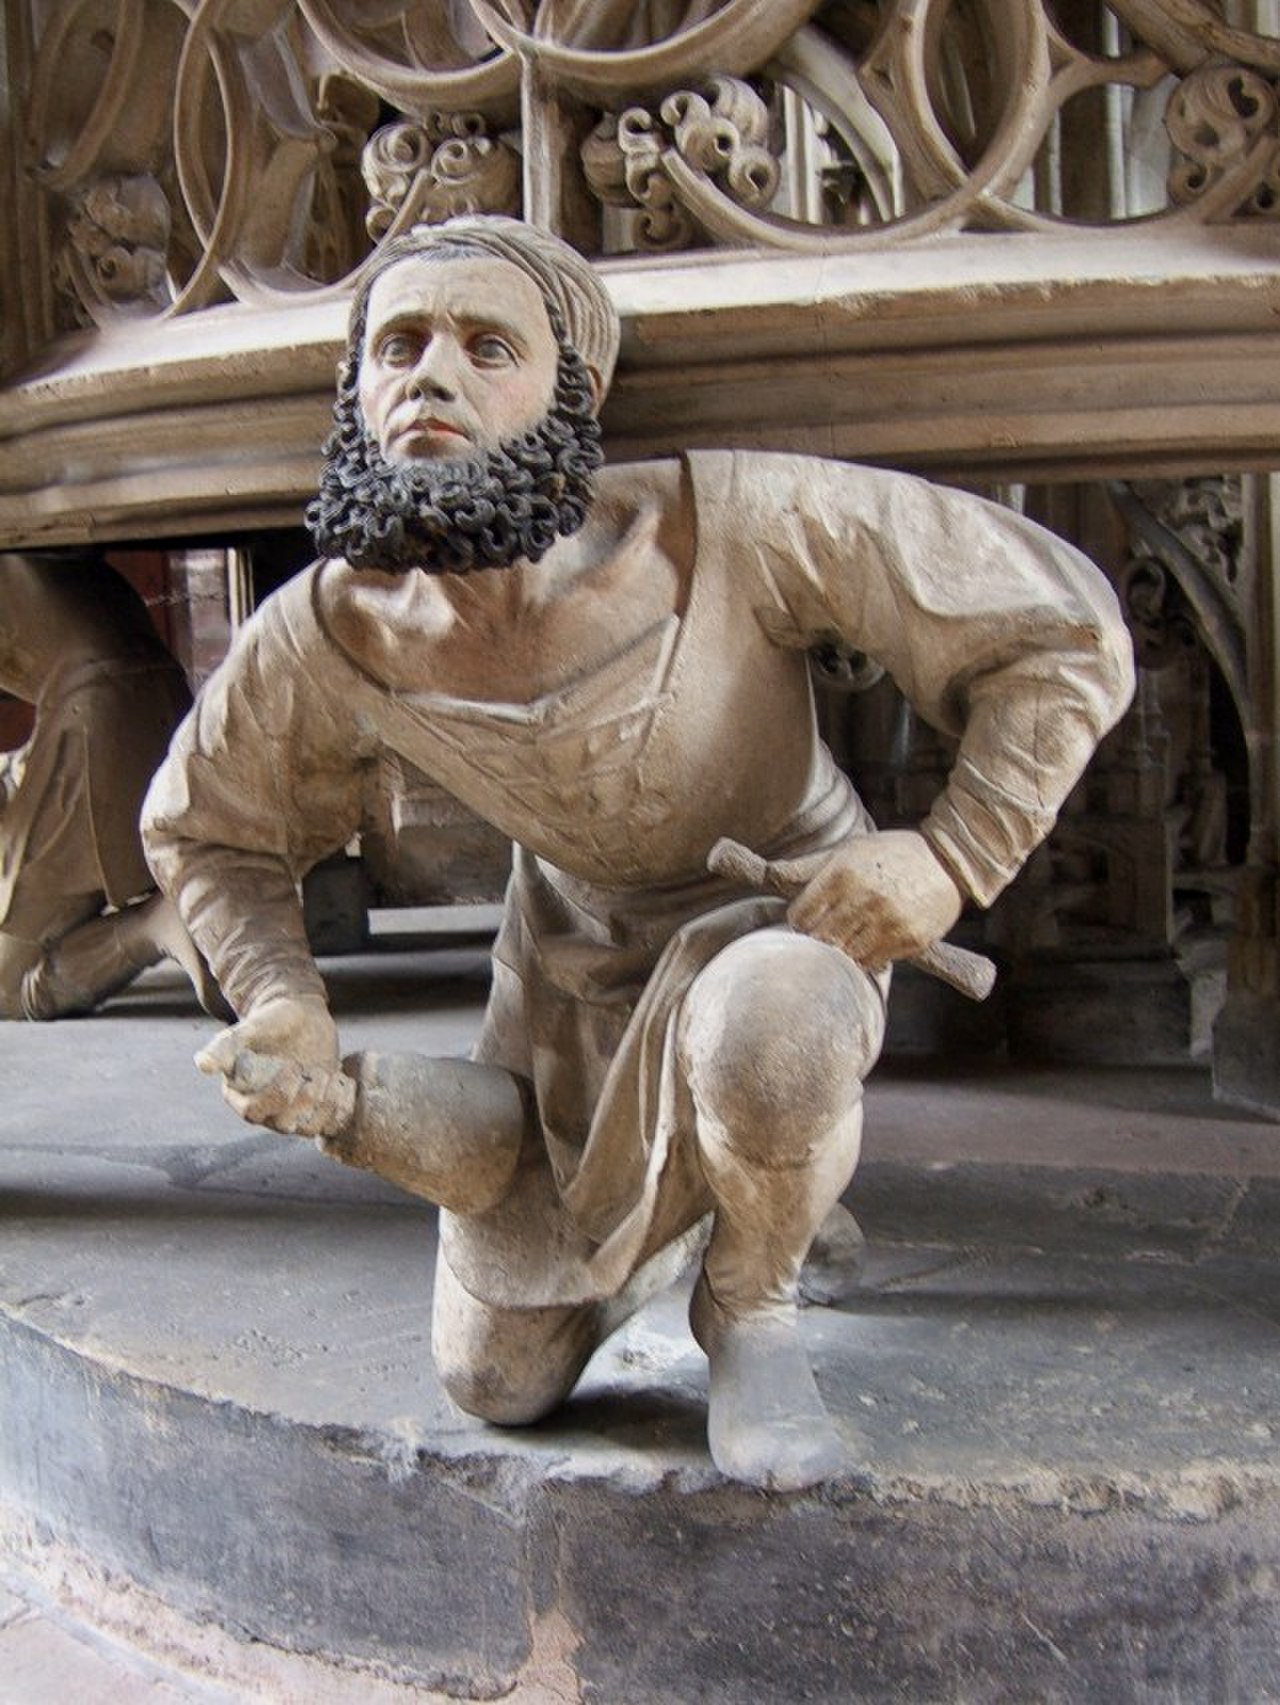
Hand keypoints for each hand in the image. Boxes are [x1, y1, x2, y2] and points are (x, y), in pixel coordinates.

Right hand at [194, 993, 354, 1137]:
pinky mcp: (317, 1110)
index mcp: (241, 1095)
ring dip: (326, 1106)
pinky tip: (345, 1083)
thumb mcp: (249, 1029)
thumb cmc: (270, 1021)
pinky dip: (342, 1108)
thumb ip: (226, 1047)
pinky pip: (330, 1124)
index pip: (254, 1111)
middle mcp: (265, 1110)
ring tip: (333, 1077)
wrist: (301, 1017)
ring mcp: (292, 1112)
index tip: (293, 1067)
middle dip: (305, 1100)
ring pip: (308, 1128)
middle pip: (284, 1124)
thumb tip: (201, 1064)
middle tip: (318, 1073)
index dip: (277, 1094)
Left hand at [781, 830, 962, 972]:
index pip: (800, 916)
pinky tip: (871, 942)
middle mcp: (863, 899)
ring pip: (844, 955)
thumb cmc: (892, 854)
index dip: (800, 920)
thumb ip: (808, 867)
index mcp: (842, 874)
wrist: (950, 861)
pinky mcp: (909, 940)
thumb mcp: (849, 849)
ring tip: (850, 936)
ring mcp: (887, 922)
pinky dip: (866, 958)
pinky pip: (872, 963)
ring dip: (843, 950)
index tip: (808, 919)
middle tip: (827, 932)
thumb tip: (769, 874)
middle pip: (820, 940)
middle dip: (819, 938)